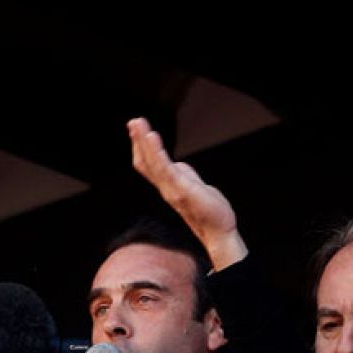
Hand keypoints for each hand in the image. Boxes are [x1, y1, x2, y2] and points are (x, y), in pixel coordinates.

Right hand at [128, 118, 247, 269]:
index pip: (149, 165)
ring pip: (152, 162)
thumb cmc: (210, 210)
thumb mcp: (195, 186)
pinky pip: (165, 168)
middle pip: (146, 162)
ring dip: (144, 142)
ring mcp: (172, 189)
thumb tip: (177, 164)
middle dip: (138, 141)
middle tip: (133, 121)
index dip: (141, 148)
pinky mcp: (181, 189)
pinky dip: (156, 151)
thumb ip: (184, 175)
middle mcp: (166, 188)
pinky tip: (152, 137)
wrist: (219, 231)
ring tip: (138, 124)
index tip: (136, 129)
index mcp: (168, 186)